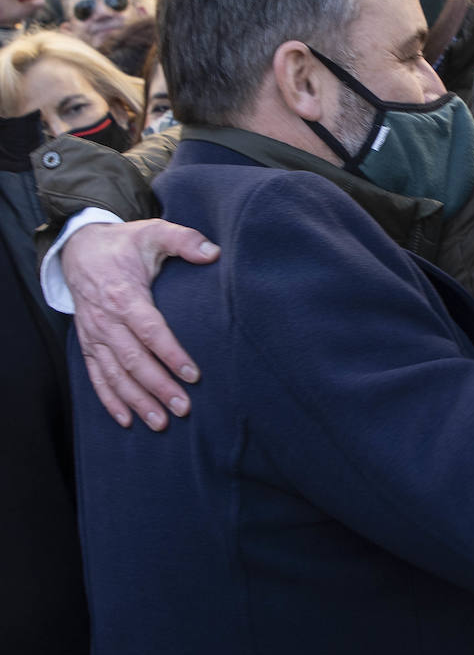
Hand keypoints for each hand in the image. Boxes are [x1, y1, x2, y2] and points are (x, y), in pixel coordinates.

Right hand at [63, 219, 219, 430]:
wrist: (79, 248)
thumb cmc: (124, 244)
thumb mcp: (153, 232)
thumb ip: (183, 239)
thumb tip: (213, 252)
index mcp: (125, 295)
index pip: (150, 330)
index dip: (171, 354)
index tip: (193, 375)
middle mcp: (106, 320)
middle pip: (133, 360)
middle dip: (158, 387)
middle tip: (183, 409)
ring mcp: (95, 334)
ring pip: (115, 374)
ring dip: (136, 400)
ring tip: (160, 423)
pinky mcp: (88, 343)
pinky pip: (96, 376)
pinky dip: (109, 400)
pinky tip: (126, 420)